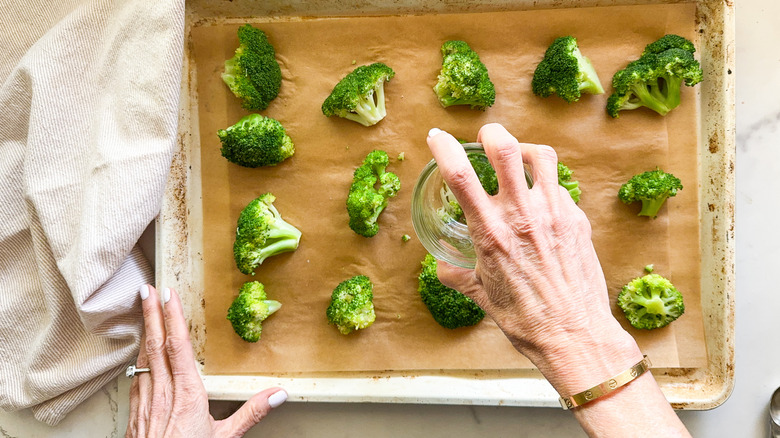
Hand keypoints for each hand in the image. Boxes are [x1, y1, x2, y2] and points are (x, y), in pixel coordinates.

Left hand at [126, 285, 286, 437]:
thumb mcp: (226, 437)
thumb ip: (252, 412)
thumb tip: (278, 394)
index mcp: (188, 394)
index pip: (178, 346)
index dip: (172, 318)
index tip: (168, 296)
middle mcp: (163, 394)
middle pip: (155, 345)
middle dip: (151, 314)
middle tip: (146, 289)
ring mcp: (145, 403)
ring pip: (143, 359)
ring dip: (145, 332)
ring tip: (145, 312)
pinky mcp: (136, 415)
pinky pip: (137, 379)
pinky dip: (140, 360)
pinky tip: (141, 356)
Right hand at [426, 124, 639, 392]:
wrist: (574, 335)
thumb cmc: (524, 319)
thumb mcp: (480, 296)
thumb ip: (456, 274)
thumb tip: (441, 263)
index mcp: (490, 233)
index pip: (460, 175)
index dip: (444, 147)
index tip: (437, 137)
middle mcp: (522, 216)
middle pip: (505, 149)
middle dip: (491, 132)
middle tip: (486, 135)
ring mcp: (554, 213)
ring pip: (541, 156)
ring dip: (524, 149)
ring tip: (518, 156)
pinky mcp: (577, 219)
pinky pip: (560, 187)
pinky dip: (546, 184)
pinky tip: (541, 200)